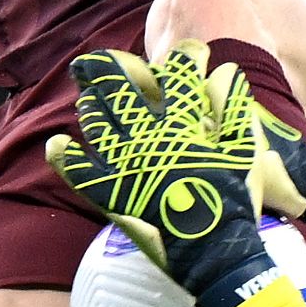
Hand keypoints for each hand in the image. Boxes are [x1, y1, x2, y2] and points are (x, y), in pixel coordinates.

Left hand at [45, 44, 278, 306]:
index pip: (178, 74)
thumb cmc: (234, 200)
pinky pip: (81, 171)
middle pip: (121, 89)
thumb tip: (227, 69)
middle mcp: (149, 135)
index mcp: (184, 122)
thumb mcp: (246, 150)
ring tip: (86, 100)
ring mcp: (126, 163)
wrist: (215, 253)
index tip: (185, 53)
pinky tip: (59, 144)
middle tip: (92, 61)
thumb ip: (234, 107)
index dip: (182, 57)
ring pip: (98, 124)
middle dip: (105, 68)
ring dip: (91, 107)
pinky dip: (67, 157)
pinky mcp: (111, 194)